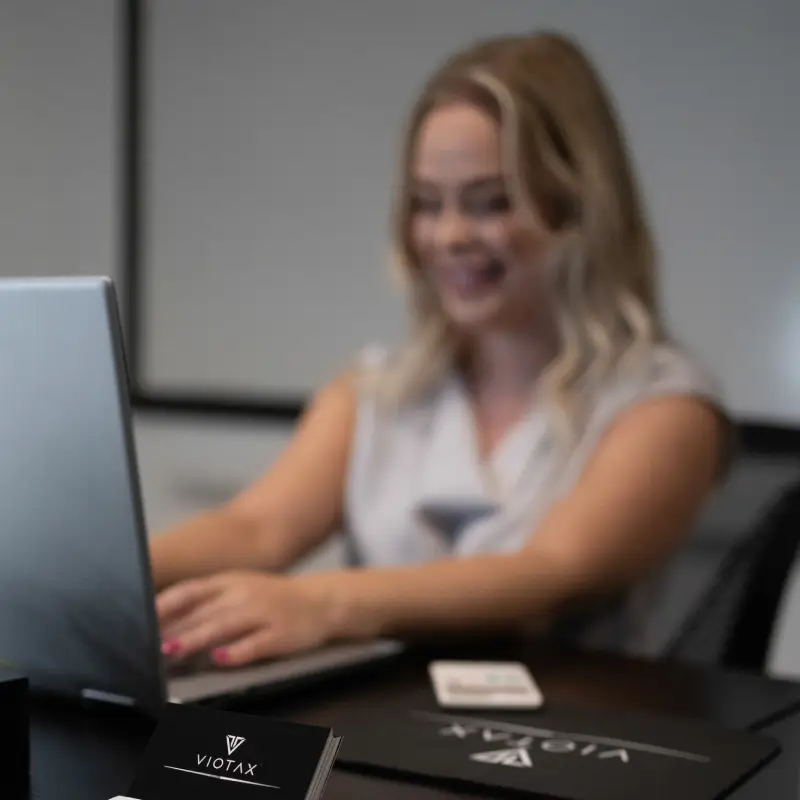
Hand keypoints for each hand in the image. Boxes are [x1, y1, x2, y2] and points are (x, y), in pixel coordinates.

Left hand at [156, 570, 338, 667]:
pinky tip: (221, 659)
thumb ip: (205, 603)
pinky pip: (256, 643)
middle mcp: (243, 594)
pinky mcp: (280, 633)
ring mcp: (263, 613)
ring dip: (196, 638)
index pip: (190, 591)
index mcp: (229, 582)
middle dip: (174, 629)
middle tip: (147, 646)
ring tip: (173, 651)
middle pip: (202, 612)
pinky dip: (237, 651)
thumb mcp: (239, 589)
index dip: (164, 605)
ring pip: (224, 626)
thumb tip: (163, 622)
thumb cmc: (272, 598)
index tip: (140, 620)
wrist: (321, 600)